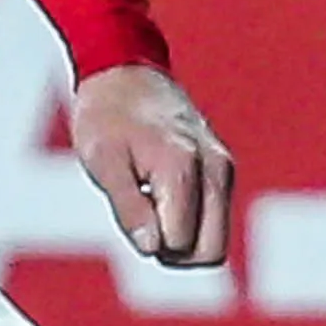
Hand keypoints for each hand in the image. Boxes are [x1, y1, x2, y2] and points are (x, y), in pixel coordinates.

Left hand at [73, 62, 232, 264]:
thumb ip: (128, 208)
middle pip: (212, 252)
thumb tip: (152, 249)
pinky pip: (213, 219)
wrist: (124, 73)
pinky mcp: (222, 169)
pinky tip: (161, 193)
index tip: (129, 209)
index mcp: (183, 166)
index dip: (150, 243)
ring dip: (182, 239)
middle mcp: (215, 169)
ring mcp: (223, 168)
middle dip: (173, 252)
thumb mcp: (103, 162)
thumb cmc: (106, 116)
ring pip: (216, 240)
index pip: (181, 243)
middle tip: (140, 219)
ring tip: (150, 202)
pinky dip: (188, 221)